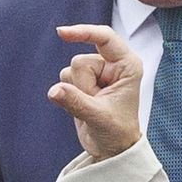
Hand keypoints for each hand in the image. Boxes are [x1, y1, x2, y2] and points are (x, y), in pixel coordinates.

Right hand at [47, 25, 147, 160]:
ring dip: (75, 92)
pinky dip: (68, 96)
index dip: (83, 32)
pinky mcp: (83, 83)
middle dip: (82, 86)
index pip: (104, 38)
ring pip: (69, 71)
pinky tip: (83, 107)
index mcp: (127, 66)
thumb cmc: (116, 133)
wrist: (112, 149)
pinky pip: (63, 81)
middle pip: (80, 61)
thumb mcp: (99, 118)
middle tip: (97, 104)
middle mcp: (112, 65)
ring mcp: (97, 73)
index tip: (61, 33)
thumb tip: (54, 90)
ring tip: (92, 107)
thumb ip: (76, 102)